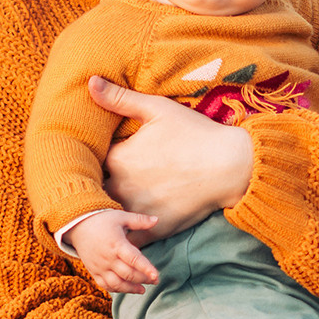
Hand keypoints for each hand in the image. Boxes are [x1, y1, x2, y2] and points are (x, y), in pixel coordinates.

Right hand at [66, 207, 160, 294]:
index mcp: (117, 244)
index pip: (134, 259)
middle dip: (143, 279)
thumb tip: (157, 220)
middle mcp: (108, 258)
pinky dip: (117, 290)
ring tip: (142, 289)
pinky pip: (105, 285)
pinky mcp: (94, 272)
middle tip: (155, 280)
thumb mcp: (121, 217)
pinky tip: (127, 288)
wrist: (78, 226)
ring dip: (131, 289)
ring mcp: (100, 267)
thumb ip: (139, 220)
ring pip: (117, 284)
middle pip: (128, 274)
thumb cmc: (102, 221)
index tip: (156, 275)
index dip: (146, 268)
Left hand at [91, 77, 252, 238]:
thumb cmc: (195, 134)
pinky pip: (128, 238)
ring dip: (106, 211)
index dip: (89, 160)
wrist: (230, 167)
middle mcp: (121, 187)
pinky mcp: (153, 230)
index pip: (88, 161)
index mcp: (118, 158)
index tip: (92, 157)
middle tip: (95, 183)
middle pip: (94, 191)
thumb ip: (120, 99)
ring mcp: (137, 211)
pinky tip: (124, 229)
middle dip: (95, 186)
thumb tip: (90, 81)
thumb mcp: (157, 108)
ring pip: (108, 217)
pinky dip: (123, 234)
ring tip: (107, 207)